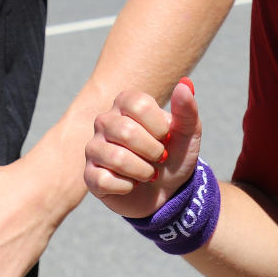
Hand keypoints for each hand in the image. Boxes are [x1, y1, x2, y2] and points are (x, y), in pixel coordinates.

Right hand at [84, 78, 200, 218]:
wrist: (167, 193)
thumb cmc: (174, 157)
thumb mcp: (187, 135)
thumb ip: (187, 109)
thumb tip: (185, 83)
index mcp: (125, 103)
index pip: (139, 105)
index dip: (159, 126)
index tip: (166, 137)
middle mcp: (105, 121)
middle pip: (127, 131)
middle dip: (153, 151)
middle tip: (159, 158)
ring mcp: (94, 148)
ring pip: (117, 158)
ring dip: (143, 171)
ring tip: (148, 173)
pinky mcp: (90, 175)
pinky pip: (105, 180)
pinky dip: (127, 187)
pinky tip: (131, 184)